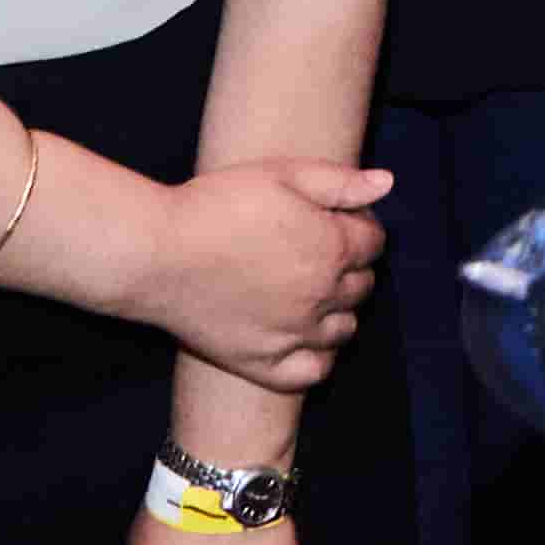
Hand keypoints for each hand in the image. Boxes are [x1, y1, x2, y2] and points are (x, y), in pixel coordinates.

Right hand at [126, 156, 387, 380]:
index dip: (359, 228)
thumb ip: (340, 182)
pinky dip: (318, 357)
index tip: (336, 221)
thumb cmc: (217, 204)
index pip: (374, 243)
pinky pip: (313, 371)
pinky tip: (305, 339)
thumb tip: (386, 183)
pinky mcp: (263, 362)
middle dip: (350, 267)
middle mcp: (323, 295)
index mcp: (332, 246)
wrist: (158, 253)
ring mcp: (295, 334)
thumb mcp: (282, 173)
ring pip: (344, 329)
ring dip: (338, 310)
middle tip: (318, 253)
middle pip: (362, 286)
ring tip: (310, 293)